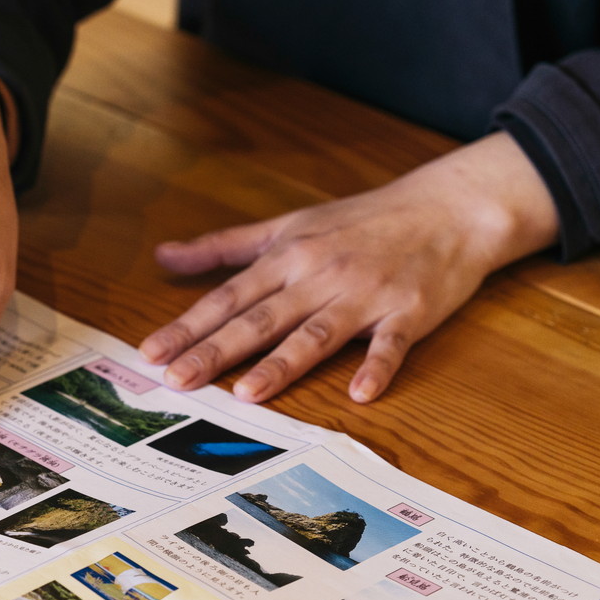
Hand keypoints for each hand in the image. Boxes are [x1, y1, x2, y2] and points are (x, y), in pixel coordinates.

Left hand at [138, 132, 559, 403]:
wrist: (448, 207)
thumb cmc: (361, 220)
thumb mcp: (288, 225)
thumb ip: (224, 246)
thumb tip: (163, 257)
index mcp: (288, 257)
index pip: (228, 297)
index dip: (188, 326)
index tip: (151, 354)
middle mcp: (320, 275)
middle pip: (260, 319)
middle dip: (216, 350)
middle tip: (177, 379)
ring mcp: (366, 294)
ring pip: (316, 333)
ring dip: (283, 363)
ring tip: (248, 393)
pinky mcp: (410, 311)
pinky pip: (391, 343)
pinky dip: (377, 366)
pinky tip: (360, 392)